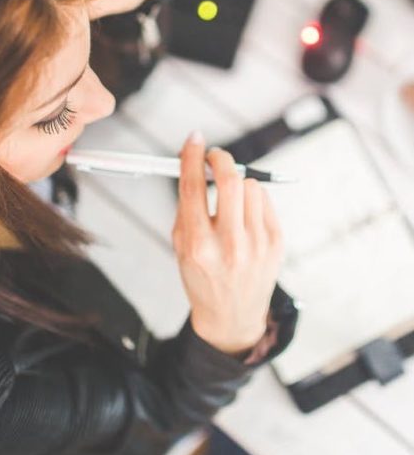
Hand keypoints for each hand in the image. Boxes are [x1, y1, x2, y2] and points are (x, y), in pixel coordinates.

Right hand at [172, 132, 283, 354]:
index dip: (192, 157)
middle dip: (220, 159)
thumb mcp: (180, 246)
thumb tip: (193, 165)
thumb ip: (186, 206)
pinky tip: (243, 214)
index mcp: (197, 245)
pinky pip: (264, 200)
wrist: (231, 315)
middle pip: (229, 180)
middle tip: (213, 157)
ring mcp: (256, 244)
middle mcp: (229, 244)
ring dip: (237, 182)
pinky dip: (252, 198)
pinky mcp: (275, 242)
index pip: (193, 187)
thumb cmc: (202, 277)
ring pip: (250, 186)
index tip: (194, 140)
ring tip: (229, 198)